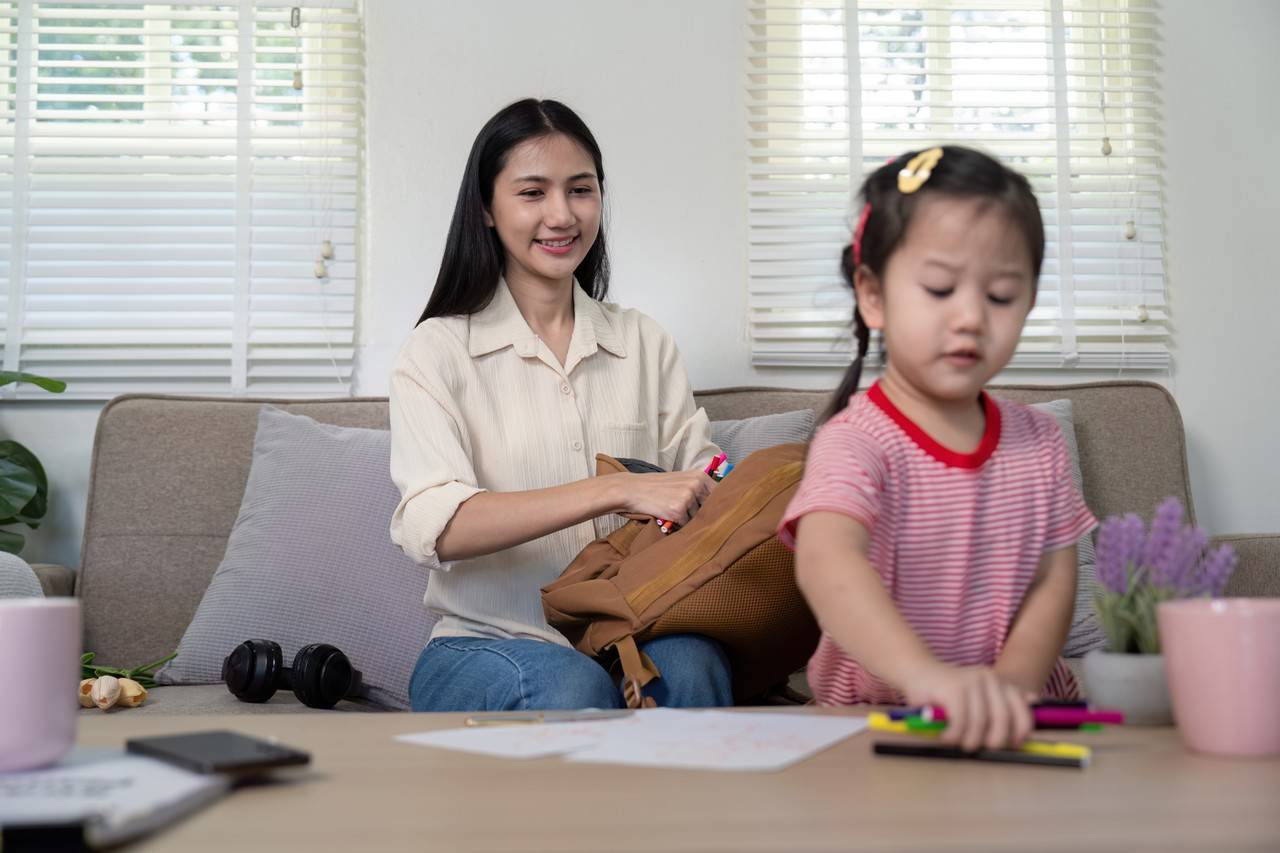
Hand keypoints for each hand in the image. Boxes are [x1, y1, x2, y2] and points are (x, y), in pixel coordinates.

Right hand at [619, 469, 714, 524]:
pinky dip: (677, 524)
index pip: (718, 495)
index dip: (715, 506)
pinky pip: (685, 525)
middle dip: (700, 514)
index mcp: (699, 476)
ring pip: (697, 518)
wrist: (633, 489)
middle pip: (710, 509)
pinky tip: (666, 515)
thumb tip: (718, 505)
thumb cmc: (656, 487)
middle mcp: (696, 485)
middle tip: (684, 512)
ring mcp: (688, 498)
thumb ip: (698, 489)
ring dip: (687, 519)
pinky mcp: (678, 511)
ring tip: (671, 509)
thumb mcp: (680, 480)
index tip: (712, 512)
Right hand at [903, 664, 1036, 750]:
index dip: (1019, 733)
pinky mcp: (954, 689)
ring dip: (968, 741)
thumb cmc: (949, 691)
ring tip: (958, 743)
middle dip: (992, 741)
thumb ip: (1005, 698)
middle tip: (978, 748)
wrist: (917, 671)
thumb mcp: (981, 695)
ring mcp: (972, 682)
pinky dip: (953, 736)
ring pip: (980, 724)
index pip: (1022, 712)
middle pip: (1002, 720)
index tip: (1010, 746)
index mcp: (1001, 682)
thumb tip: (1035, 700)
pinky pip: (961, 722)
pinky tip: (946, 736)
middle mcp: (990, 678)